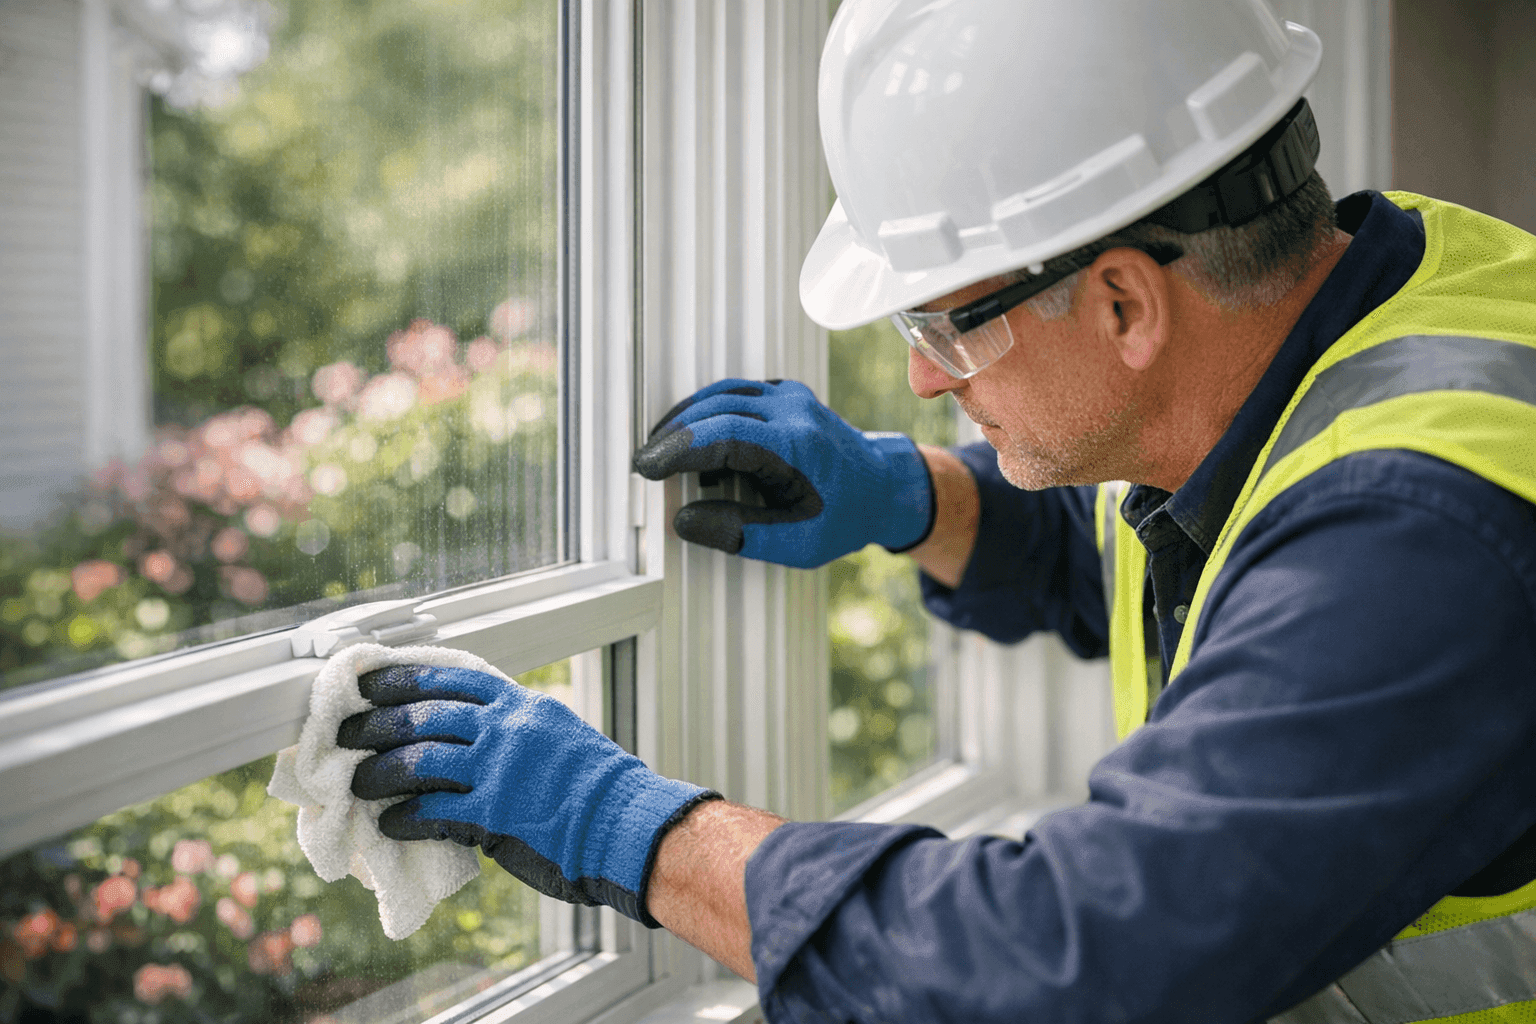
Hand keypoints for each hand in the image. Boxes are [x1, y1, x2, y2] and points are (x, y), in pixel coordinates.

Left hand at [337, 665, 717, 924]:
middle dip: (378, 722)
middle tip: (346, 730)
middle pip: (426, 713)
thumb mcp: (559, 737)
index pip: (453, 677)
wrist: (628, 826)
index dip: (406, 676)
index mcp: (524, 706)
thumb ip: (515, 732)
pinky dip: (404, 817)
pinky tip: (388, 823)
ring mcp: (500, 769)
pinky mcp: (494, 814)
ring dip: (379, 772)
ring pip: (420, 758)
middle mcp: (508, 728)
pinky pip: (433, 810)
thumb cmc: (600, 790)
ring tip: (356, 782)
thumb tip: (470, 742)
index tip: (371, 680)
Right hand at [631, 378, 933, 568]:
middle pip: (717, 407)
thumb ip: (740, 534)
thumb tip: (684, 521)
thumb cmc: (843, 518)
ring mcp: (791, 397)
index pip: (723, 435)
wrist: (883, 487)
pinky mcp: (786, 395)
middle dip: (673, 434)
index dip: (678, 449)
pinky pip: (736, 392)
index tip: (648, 468)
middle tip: (645, 462)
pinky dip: (707, 410)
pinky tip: (689, 435)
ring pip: (723, 393)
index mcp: (798, 446)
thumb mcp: (797, 544)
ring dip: (686, 417)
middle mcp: (794, 411)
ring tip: (659, 448)